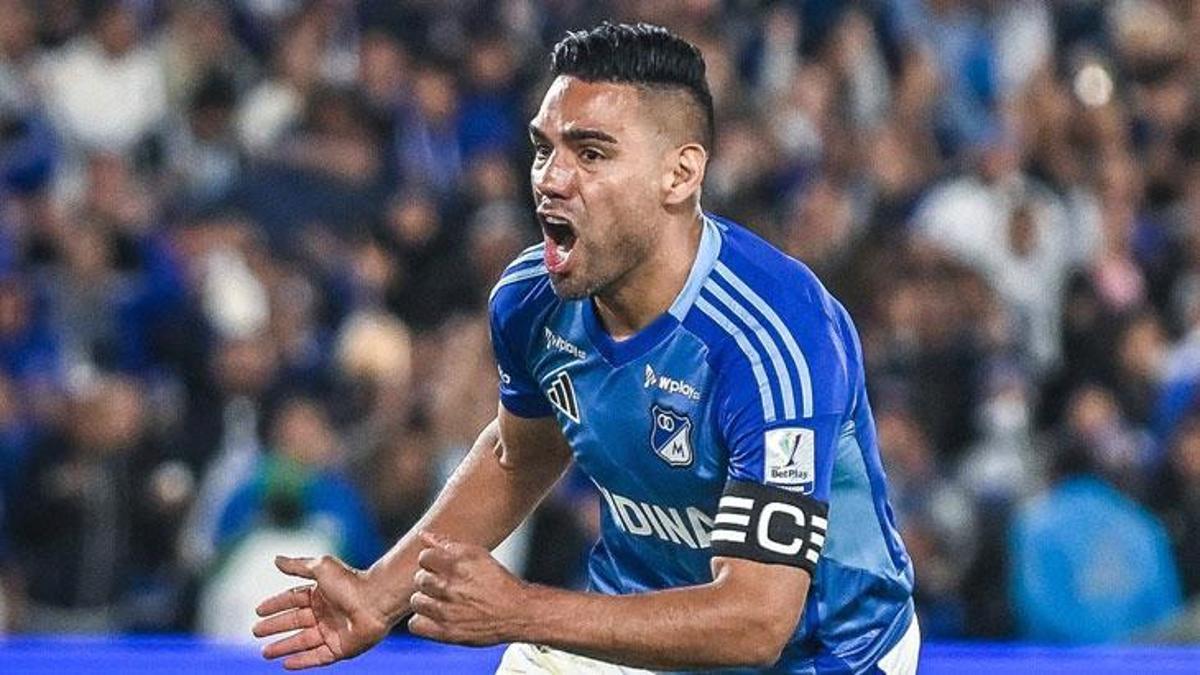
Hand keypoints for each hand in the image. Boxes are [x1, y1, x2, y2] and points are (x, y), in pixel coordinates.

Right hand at [253, 555, 391, 669]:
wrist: (375, 600)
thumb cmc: (350, 581)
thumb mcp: (320, 567)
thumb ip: (297, 566)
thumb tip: (276, 559)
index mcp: (322, 593)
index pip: (293, 599)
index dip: (276, 605)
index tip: (258, 610)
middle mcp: (326, 613)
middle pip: (295, 621)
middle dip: (275, 627)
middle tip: (256, 631)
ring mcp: (333, 632)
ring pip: (302, 641)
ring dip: (283, 646)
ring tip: (264, 653)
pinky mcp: (340, 649)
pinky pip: (317, 657)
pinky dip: (301, 661)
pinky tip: (285, 664)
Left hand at [408, 531, 531, 645]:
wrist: (518, 613)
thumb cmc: (498, 582)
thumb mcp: (477, 555)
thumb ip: (445, 543)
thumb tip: (422, 534)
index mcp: (458, 563)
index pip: (424, 557)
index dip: (432, 562)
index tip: (442, 569)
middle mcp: (450, 586)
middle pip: (419, 579)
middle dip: (431, 582)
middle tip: (447, 587)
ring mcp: (447, 611)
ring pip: (416, 601)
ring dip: (426, 601)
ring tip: (443, 602)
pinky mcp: (446, 632)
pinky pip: (416, 624)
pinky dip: (424, 622)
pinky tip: (437, 617)